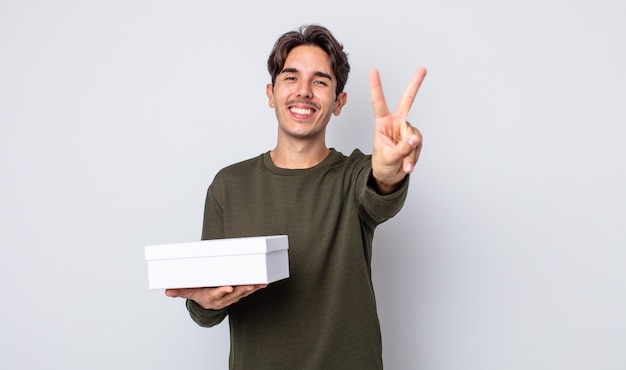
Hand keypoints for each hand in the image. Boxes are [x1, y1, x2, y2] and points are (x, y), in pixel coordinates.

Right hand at [165, 284, 267, 309]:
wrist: (207, 306)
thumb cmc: (199, 295)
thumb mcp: (188, 293)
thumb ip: (179, 291)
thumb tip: (167, 291)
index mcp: (211, 297)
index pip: (217, 294)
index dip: (223, 291)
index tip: (228, 287)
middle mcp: (223, 299)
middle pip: (233, 294)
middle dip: (241, 290)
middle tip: (249, 285)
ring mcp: (231, 298)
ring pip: (242, 294)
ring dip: (251, 289)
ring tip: (259, 283)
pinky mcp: (237, 295)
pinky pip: (247, 292)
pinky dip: (255, 288)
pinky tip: (263, 283)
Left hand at [369, 67, 426, 193]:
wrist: (390, 175)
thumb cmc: (383, 163)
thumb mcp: (388, 157)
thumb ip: (401, 148)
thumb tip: (414, 139)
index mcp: (382, 122)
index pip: (378, 102)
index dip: (376, 86)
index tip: (373, 70)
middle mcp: (396, 122)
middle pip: (407, 101)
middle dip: (415, 84)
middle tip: (422, 69)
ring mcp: (407, 130)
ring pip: (414, 137)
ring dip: (409, 154)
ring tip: (403, 164)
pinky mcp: (415, 139)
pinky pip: (418, 147)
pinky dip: (413, 158)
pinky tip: (407, 164)